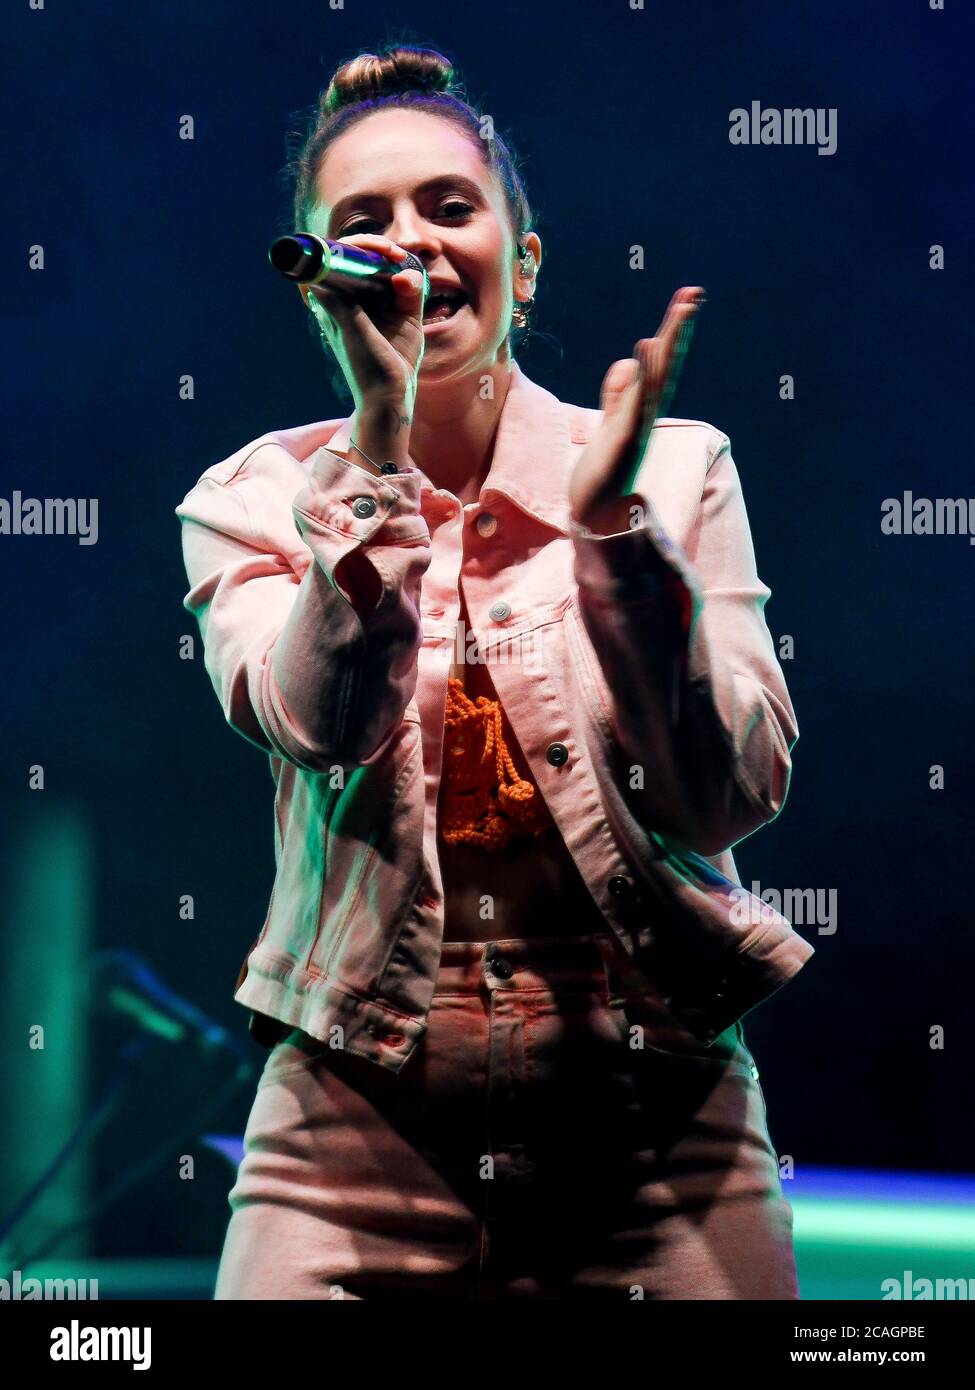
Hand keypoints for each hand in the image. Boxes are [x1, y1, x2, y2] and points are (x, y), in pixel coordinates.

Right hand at [303, 233, 427, 457]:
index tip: (397, 255)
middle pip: (342, 255)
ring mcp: (336, 304)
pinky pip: (332, 271)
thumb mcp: (409, 319)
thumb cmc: (395, 360)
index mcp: (355, 302)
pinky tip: (383, 255)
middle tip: (394, 252)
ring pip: (335, 257)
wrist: (389, 394)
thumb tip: (404, 273)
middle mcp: (340, 301)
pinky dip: (355, 255)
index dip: (372, 249)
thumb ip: (410, 292)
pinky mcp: (340, 310)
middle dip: (369, 243)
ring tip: (389, 250)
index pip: (353, 263)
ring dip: (364, 244)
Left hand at [569, 286, 705, 533]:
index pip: (661, 364)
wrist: (596, 517)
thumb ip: (617, 396)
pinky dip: (640, 378)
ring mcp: (637, 428)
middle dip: (678, 330)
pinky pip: (634, 404)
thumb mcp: (609, 426)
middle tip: (693, 294)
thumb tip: (625, 363)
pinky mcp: (623, 442)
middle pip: (665, 366)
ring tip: (675, 314)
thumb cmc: (603, 475)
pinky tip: (641, 350)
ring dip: (666, 348)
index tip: (687, 298)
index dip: (674, 331)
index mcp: (643, 409)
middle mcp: (646, 415)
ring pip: (655, 382)